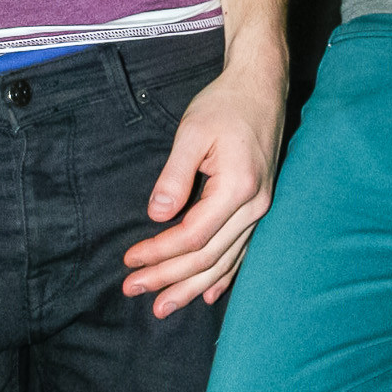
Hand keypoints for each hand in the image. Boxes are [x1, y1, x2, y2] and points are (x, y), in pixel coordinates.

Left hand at [121, 48, 286, 317]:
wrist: (262, 85)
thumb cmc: (225, 104)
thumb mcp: (192, 132)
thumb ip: (174, 176)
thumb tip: (156, 216)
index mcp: (238, 188)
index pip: (192, 236)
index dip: (159, 253)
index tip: (129, 260)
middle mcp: (255, 205)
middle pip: (208, 257)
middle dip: (169, 278)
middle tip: (133, 291)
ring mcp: (261, 208)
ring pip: (225, 260)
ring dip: (191, 285)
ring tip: (163, 306)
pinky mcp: (259, 205)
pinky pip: (241, 251)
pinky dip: (223, 275)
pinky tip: (206, 293)